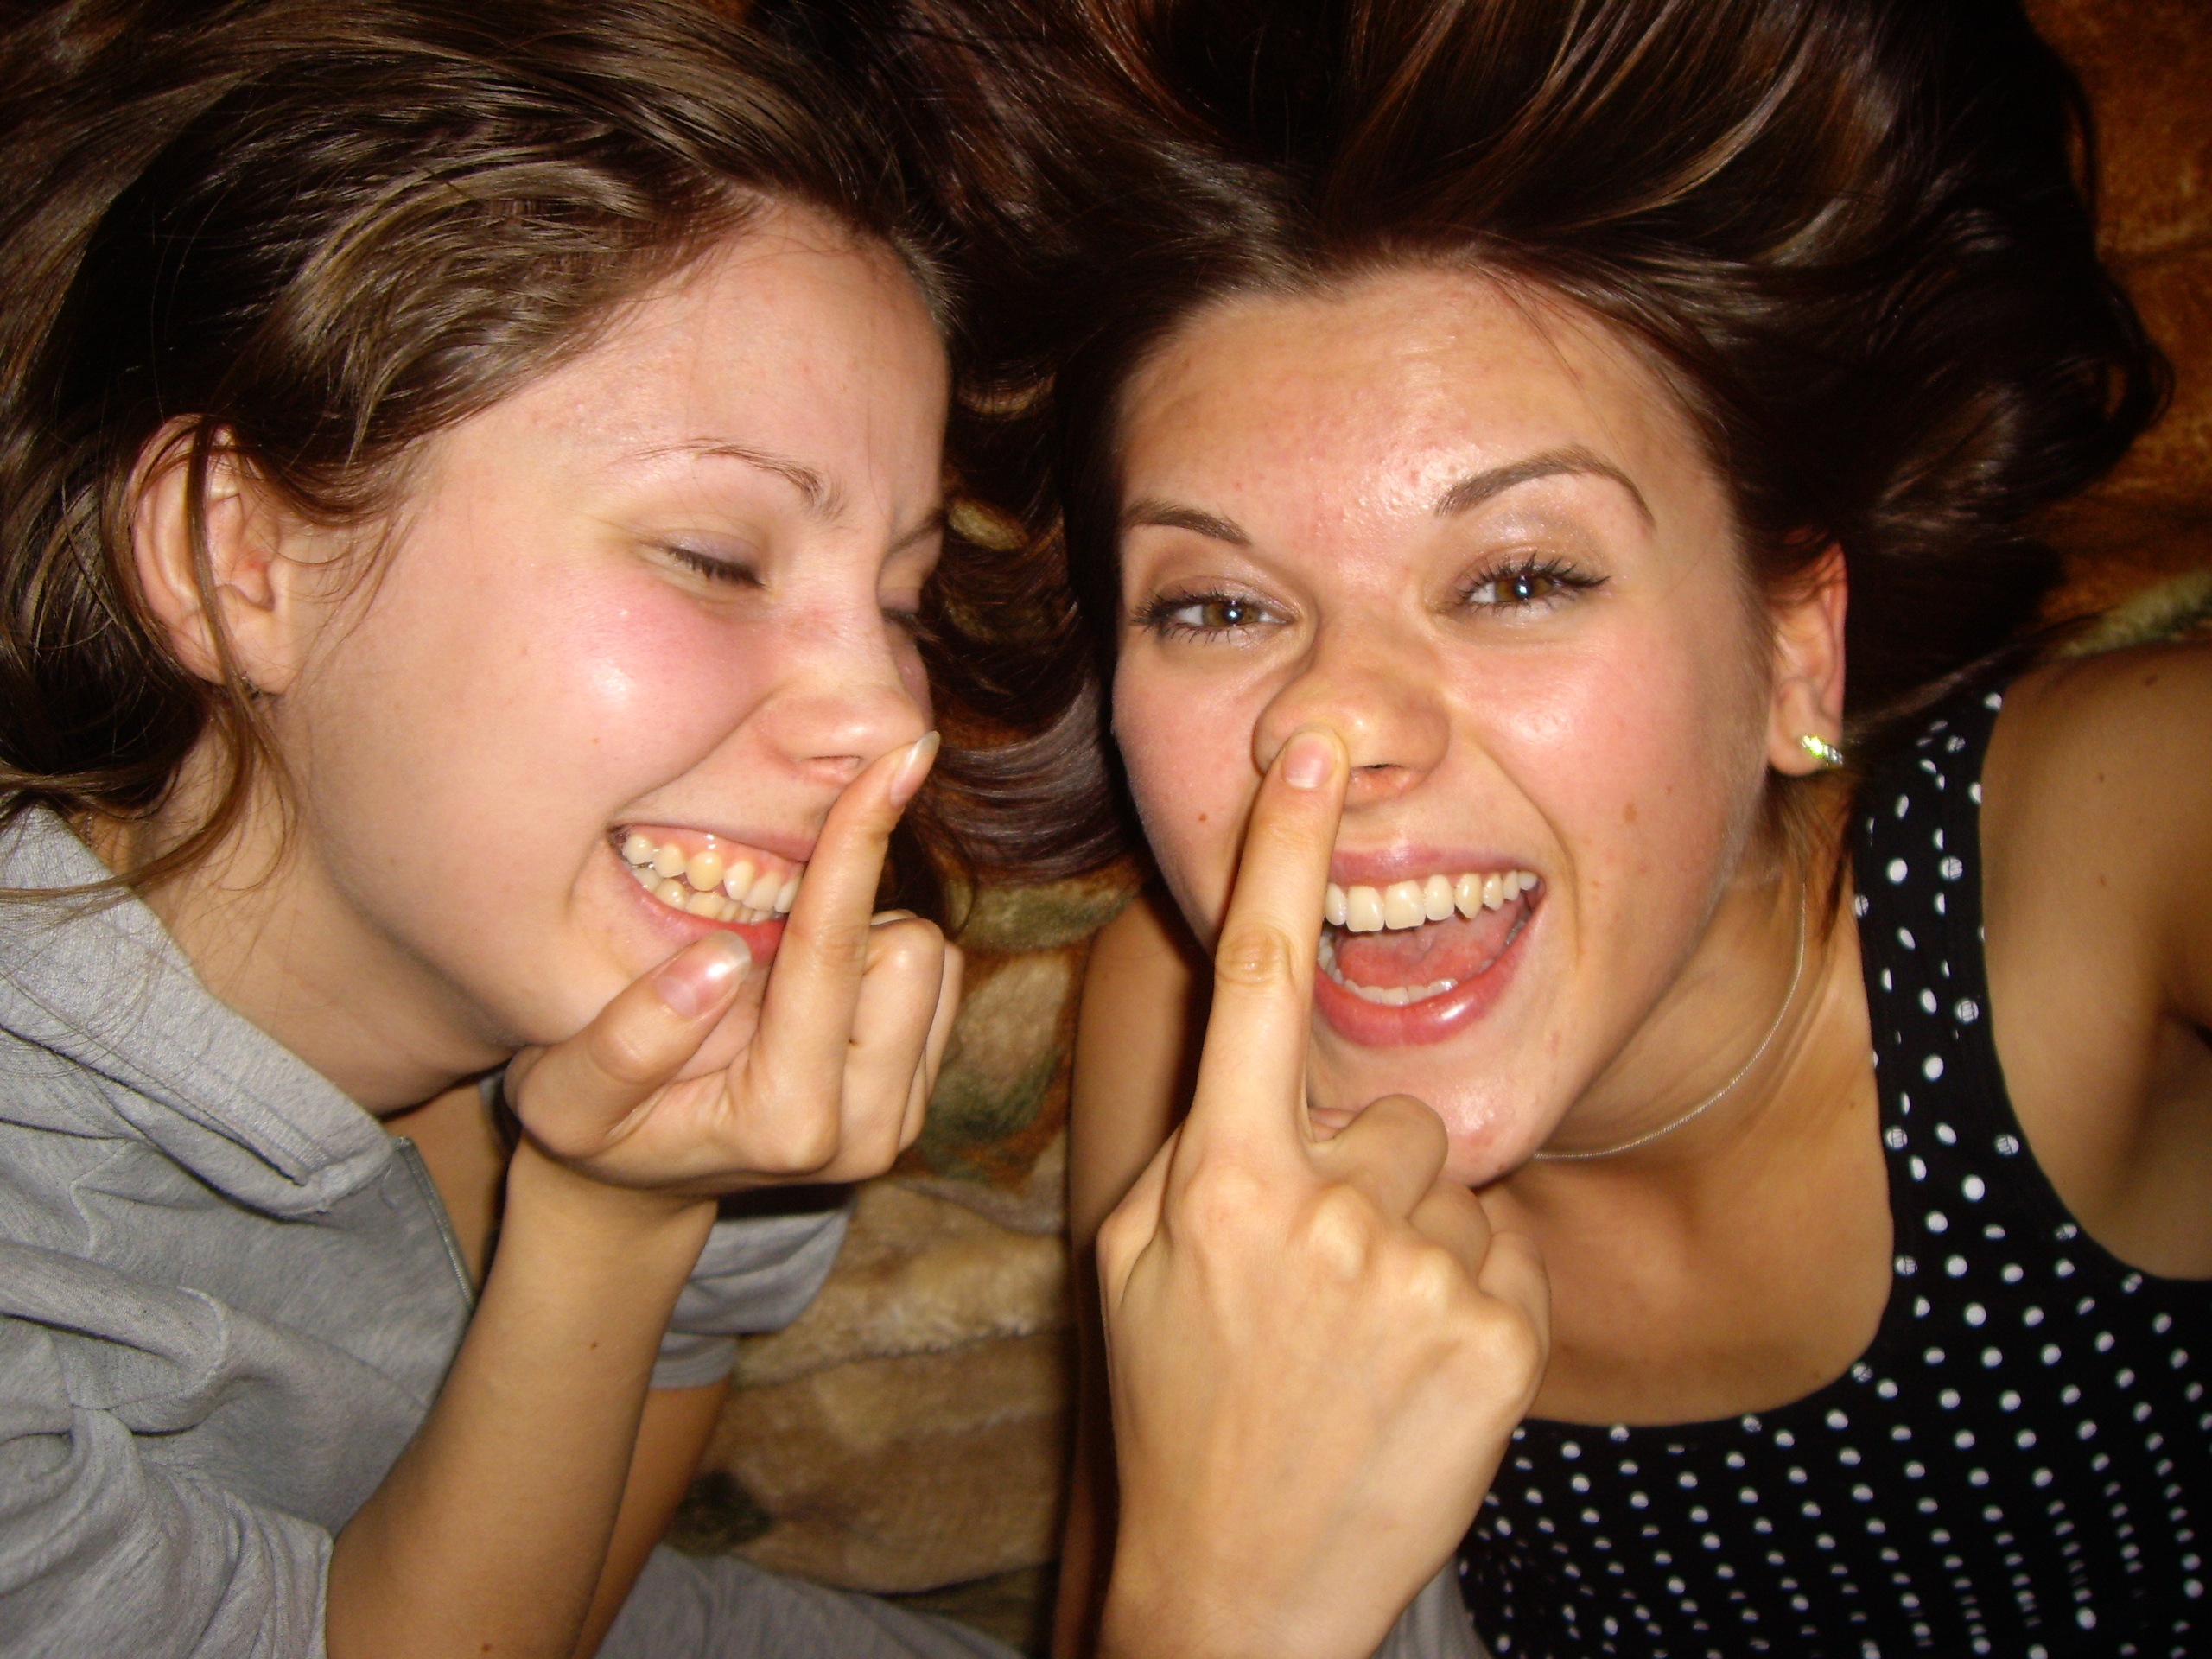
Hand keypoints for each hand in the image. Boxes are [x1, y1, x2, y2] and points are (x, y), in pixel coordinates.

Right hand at [503, 733, 962, 1202]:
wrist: (640, 1189)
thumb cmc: (593, 1132)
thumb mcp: (563, 1097)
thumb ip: (627, 1041)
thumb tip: (718, 959)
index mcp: (789, 1122)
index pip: (834, 956)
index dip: (858, 845)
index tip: (898, 760)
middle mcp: (868, 1130)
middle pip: (914, 949)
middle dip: (845, 914)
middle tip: (760, 933)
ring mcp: (900, 1120)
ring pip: (935, 960)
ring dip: (862, 940)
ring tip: (775, 975)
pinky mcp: (917, 1100)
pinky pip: (937, 982)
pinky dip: (878, 963)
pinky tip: (810, 990)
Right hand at [1095, 728, 1548, 1658]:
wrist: (1243, 1586)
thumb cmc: (1179, 1405)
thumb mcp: (1137, 1259)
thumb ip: (1200, 1140)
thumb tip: (1263, 1054)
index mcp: (1218, 1178)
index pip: (1260, 980)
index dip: (1287, 851)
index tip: (1315, 750)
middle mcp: (1323, 1211)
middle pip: (1383, 1108)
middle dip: (1356, 1169)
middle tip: (1309, 1279)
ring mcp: (1420, 1274)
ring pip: (1445, 1178)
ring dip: (1413, 1235)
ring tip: (1359, 1334)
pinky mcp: (1502, 1336)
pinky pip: (1503, 1250)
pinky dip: (1471, 1295)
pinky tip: (1414, 1368)